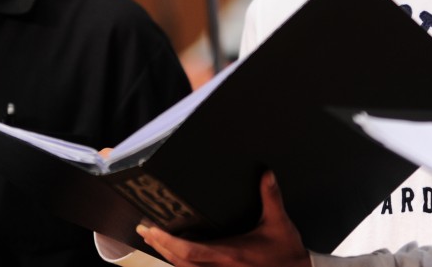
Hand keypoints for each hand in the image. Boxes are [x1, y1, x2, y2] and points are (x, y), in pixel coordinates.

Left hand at [136, 171, 310, 266]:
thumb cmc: (287, 251)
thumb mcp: (279, 222)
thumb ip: (270, 197)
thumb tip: (266, 173)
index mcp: (231, 254)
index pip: (190, 251)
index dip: (168, 242)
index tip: (152, 229)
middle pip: (180, 262)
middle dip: (160, 245)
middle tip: (144, 229)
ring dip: (167, 254)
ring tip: (153, 237)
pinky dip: (181, 262)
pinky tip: (175, 251)